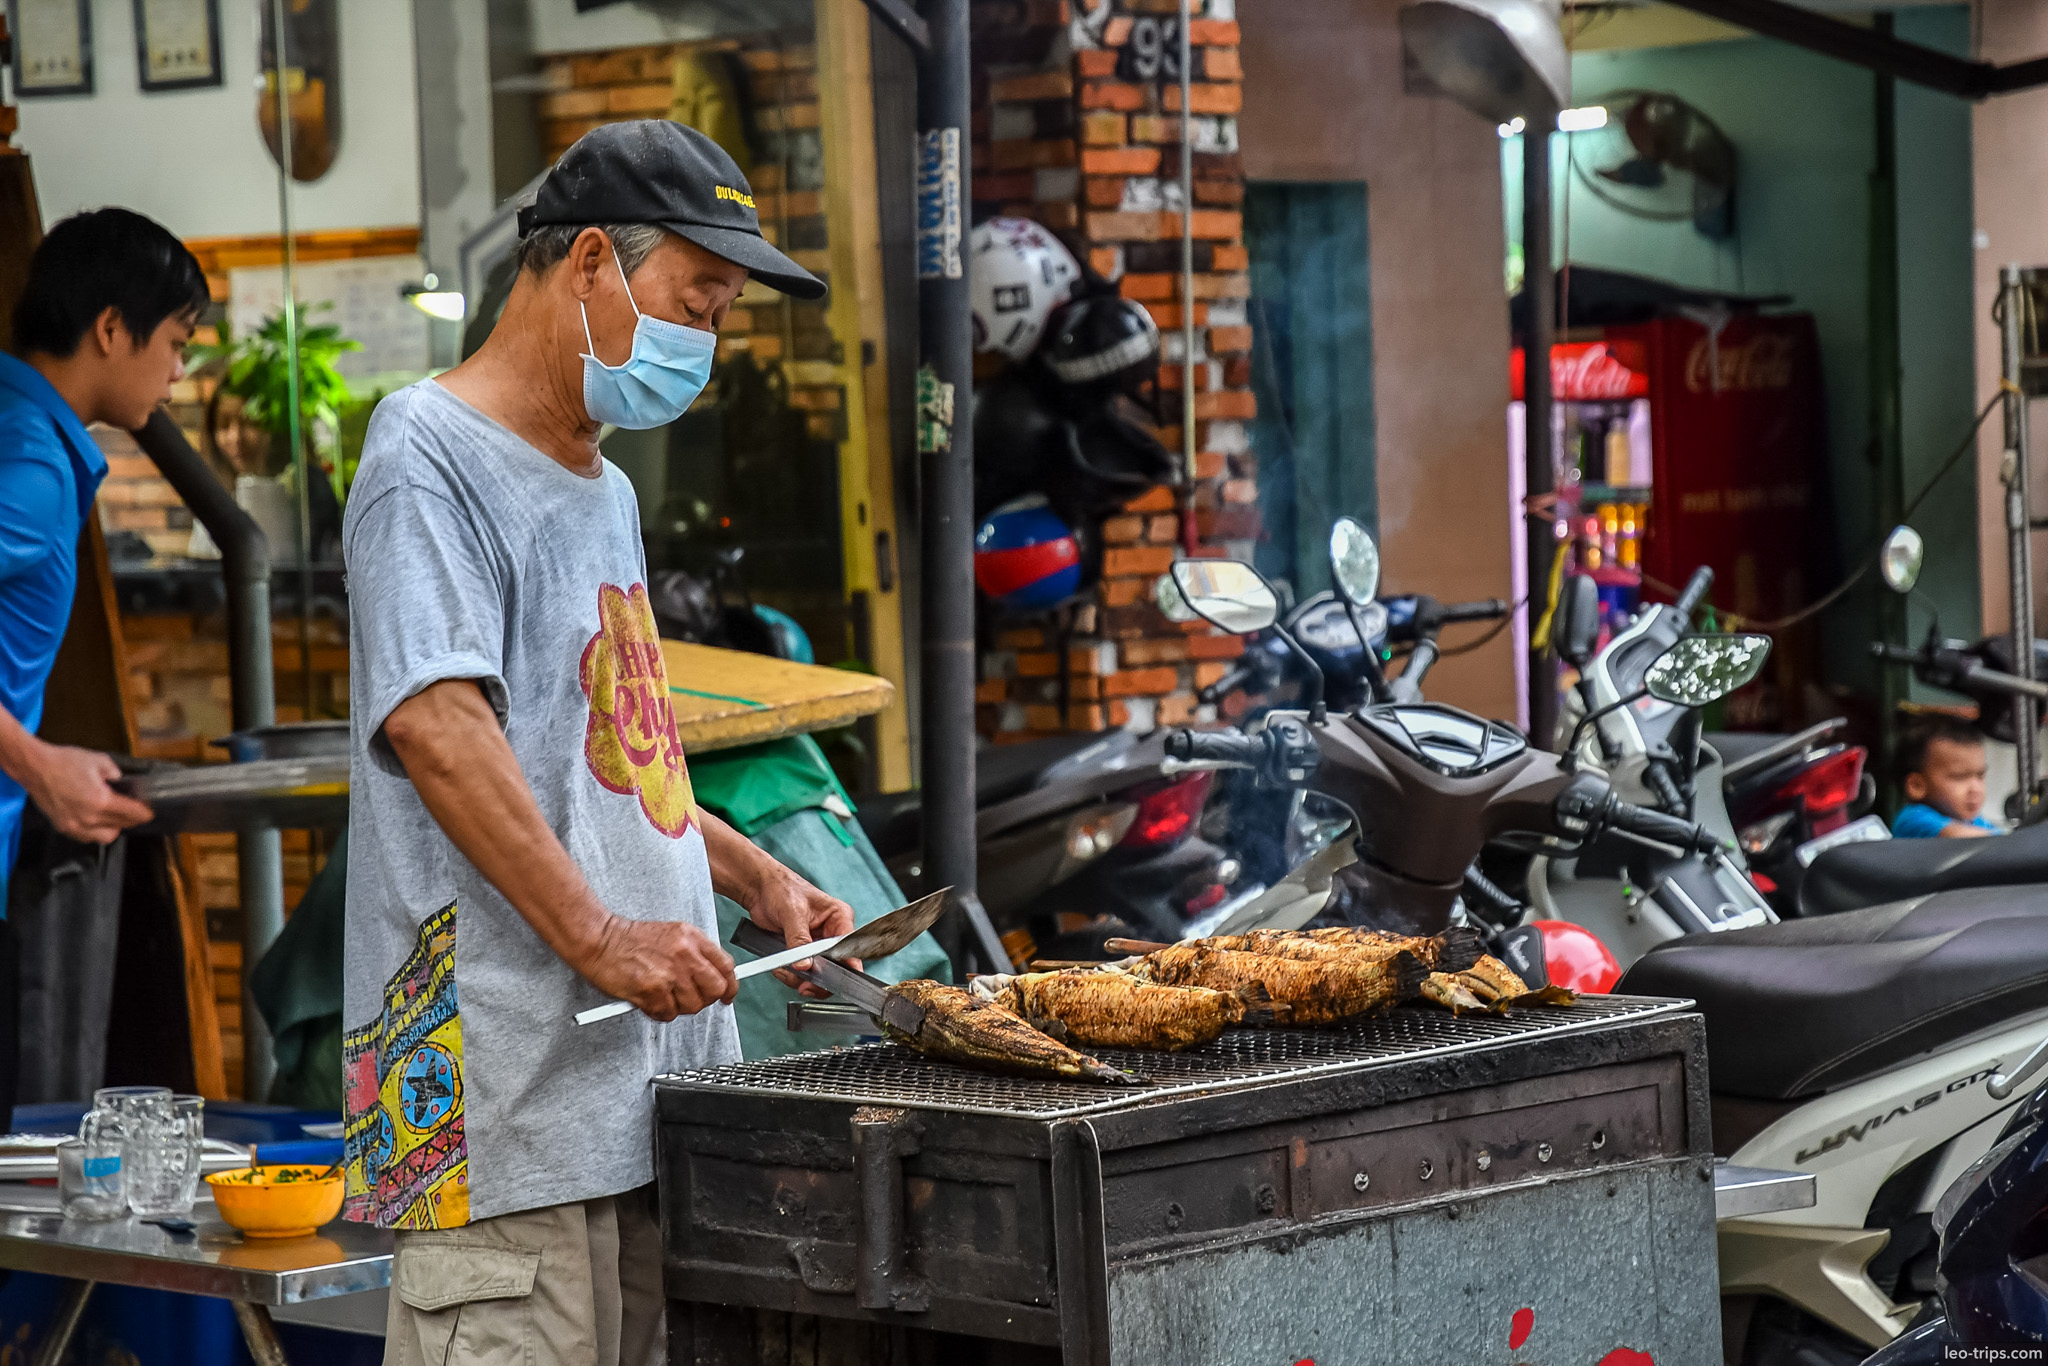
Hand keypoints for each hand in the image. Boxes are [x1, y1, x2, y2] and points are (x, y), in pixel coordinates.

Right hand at [24, 744, 152, 843]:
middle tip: (134, 810)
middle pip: (121, 826)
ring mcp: (75, 825)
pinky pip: (86, 837)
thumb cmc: (64, 762)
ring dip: (114, 828)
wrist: (35, 767)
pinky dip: (96, 831)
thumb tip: (124, 781)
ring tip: (115, 816)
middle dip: (132, 819)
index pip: (132, 814)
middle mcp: (89, 817)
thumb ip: (116, 773)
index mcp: (101, 801)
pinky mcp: (63, 827)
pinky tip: (97, 820)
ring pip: (105, 837)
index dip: (144, 812)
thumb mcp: (99, 761)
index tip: (148, 811)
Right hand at [579, 917, 736, 1020]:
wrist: (599, 939)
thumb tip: (714, 976)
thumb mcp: (672, 934)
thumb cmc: (630, 939)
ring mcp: (669, 973)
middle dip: (705, 999)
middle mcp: (684, 954)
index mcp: (692, 938)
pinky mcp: (652, 990)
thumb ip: (695, 953)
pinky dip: (658, 1012)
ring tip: (662, 995)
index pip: (726, 966)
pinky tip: (649, 999)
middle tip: (689, 998)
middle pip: (715, 990)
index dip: (730, 986)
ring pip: (692, 1006)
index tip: (727, 995)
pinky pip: (668, 1014)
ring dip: (678, 1007)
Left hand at [744, 867, 857, 997]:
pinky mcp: (803, 952)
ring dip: (800, 978)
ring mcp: (817, 944)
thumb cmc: (781, 888)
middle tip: (804, 985)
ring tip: (783, 971)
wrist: (759, 889)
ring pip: (819, 973)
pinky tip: (780, 968)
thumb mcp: (792, 912)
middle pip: (837, 966)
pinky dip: (791, 975)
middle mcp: (832, 932)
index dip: (845, 966)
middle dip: (818, 978)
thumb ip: (799, 940)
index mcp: (839, 917)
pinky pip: (803, 973)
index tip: (830, 979)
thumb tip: (805, 965)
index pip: (850, 947)